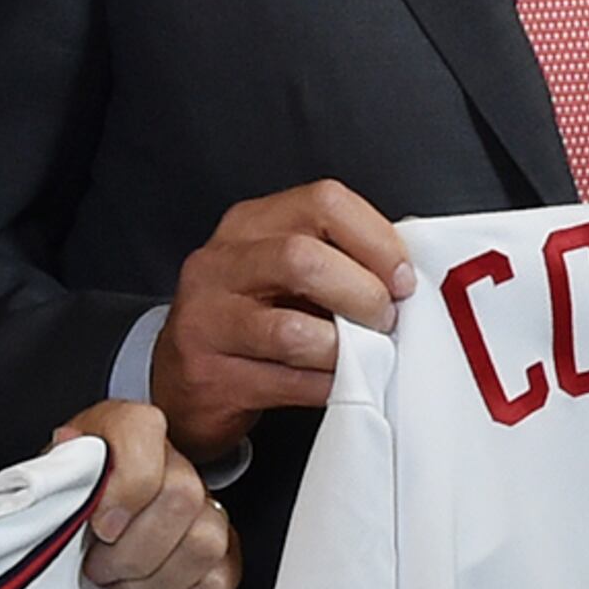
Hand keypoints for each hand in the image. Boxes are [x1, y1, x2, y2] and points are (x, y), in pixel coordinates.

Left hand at [56, 400, 238, 588]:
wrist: (86, 535)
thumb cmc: (68, 506)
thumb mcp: (49, 481)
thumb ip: (55, 466)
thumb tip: (65, 446)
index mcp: (127, 429)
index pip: (143, 433)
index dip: (126, 486)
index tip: (99, 526)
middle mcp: (175, 462)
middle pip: (182, 496)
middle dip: (130, 550)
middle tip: (97, 564)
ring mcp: (207, 509)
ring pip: (204, 545)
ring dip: (150, 581)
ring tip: (119, 581)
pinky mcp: (223, 555)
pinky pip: (216, 584)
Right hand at [151, 181, 411, 457]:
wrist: (183, 381)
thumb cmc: (250, 321)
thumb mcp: (282, 273)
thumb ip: (336, 258)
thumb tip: (405, 271)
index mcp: (249, 225)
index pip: (323, 203)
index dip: (376, 239)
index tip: (402, 276)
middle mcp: (220, 264)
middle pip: (303, 258)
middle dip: (363, 293)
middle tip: (385, 319)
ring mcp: (208, 320)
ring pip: (293, 330)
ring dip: (346, 348)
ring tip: (363, 356)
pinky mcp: (210, 376)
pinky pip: (287, 382)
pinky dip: (327, 385)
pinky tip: (338, 383)